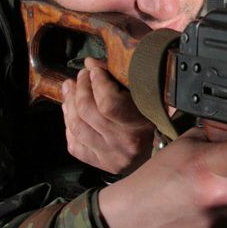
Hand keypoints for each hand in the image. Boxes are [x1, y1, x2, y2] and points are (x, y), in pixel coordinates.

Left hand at [62, 57, 155, 173]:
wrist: (158, 153)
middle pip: (87, 112)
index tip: (95, 69)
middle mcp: (123, 144)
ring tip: (70, 88)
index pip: (109, 103)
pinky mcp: (99, 164)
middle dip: (80, 87)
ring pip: (77, 127)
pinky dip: (69, 126)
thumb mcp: (145, 95)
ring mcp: (109, 156)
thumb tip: (90, 63)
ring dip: (69, 103)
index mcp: (140, 125)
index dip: (97, 82)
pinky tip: (71, 112)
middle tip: (82, 75)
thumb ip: (120, 78)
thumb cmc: (154, 117)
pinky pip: (74, 145)